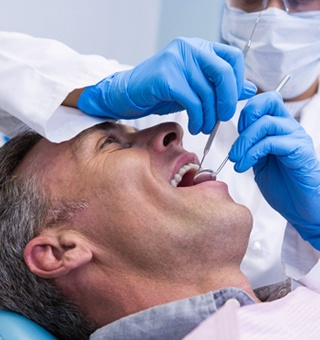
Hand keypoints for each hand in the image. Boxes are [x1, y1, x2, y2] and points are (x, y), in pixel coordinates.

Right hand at [77, 37, 255, 134]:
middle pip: (224, 73)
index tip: (229, 103)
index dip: (237, 83)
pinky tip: (193, 126)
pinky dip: (196, 117)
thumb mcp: (195, 87)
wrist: (128, 93)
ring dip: (208, 116)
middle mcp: (189, 48)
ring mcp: (176, 60)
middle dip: (226, 101)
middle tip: (221, 119)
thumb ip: (221, 86)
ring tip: (203, 127)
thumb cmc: (161, 91)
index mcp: (199, 48)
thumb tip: (250, 89)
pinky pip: (191, 101)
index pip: (232, 58)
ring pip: (206, 92)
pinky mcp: (166, 77)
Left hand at [229, 92, 319, 249]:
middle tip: (235, 145)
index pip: (265, 101)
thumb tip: (235, 140)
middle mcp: (290, 128)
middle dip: (245, 119)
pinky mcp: (300, 151)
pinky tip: (244, 166)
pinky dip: (251, 154)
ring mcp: (296, 137)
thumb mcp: (259, 162)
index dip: (247, 111)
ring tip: (236, 159)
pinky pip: (271, 143)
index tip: (237, 132)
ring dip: (244, 142)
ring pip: (266, 123)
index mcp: (280, 127)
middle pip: (267, 102)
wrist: (301, 208)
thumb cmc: (282, 186)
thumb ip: (251, 146)